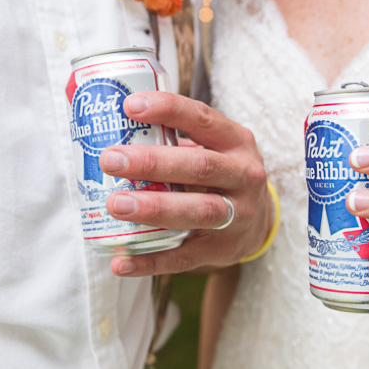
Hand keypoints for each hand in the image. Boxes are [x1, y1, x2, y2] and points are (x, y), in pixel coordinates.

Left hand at [99, 91, 272, 275]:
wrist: (258, 222)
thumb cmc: (219, 175)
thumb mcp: (213, 148)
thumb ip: (174, 140)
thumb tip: (110, 127)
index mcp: (236, 141)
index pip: (202, 118)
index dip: (168, 110)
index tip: (130, 106)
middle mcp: (243, 175)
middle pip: (199, 167)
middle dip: (152, 163)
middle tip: (110, 160)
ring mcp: (238, 215)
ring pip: (198, 211)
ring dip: (154, 208)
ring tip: (115, 205)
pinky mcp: (223, 250)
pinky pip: (184, 258)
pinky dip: (151, 261)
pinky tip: (121, 261)